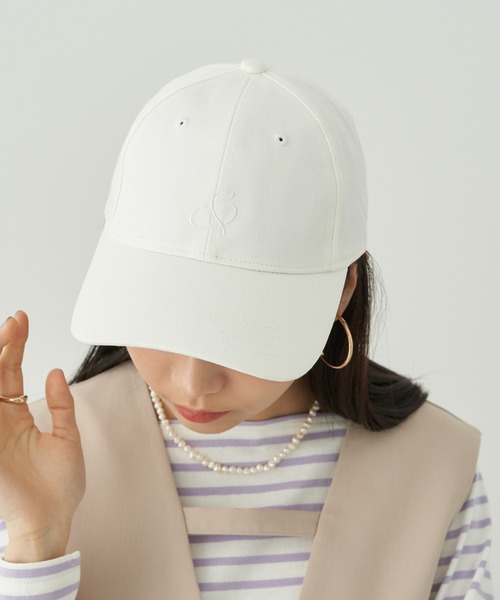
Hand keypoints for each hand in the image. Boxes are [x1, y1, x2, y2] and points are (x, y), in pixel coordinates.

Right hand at [0, 311, 84, 561]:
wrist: (50, 522)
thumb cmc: (59, 487)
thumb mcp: (67, 437)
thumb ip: (61, 405)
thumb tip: (55, 371)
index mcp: (17, 415)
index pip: (11, 371)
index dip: (15, 344)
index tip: (21, 320)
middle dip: (3, 344)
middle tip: (15, 320)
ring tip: (5, 332)